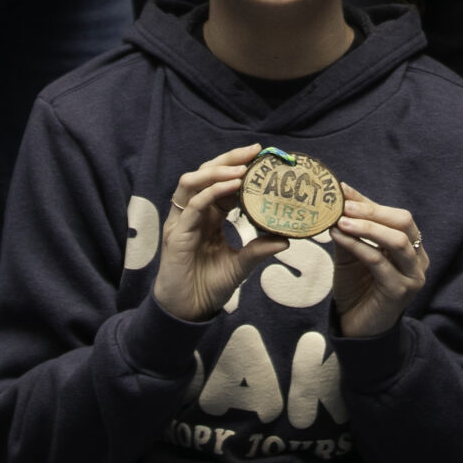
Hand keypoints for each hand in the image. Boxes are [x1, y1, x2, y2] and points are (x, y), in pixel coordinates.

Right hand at [150, 145, 288, 321]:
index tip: (262, 158)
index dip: (239, 168)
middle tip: (255, 151)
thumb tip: (286, 239)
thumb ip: (258, 250)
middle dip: (229, 159)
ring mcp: (182, 221)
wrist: (188, 311)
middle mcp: (193, 213)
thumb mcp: (240, 265)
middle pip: (205, 173)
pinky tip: (230, 187)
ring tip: (241, 168)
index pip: (221, 182)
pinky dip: (211, 192)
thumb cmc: (208, 286)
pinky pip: (192, 206)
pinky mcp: (176, 233)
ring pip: (192, 182)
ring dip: (217, 171)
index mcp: (208, 216)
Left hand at [328, 185, 428, 338]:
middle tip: (344, 205)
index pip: (395, 216)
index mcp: (411, 246)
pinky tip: (339, 237)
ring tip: (340, 220)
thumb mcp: (352, 253)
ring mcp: (413, 276)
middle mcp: (418, 259)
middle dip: (372, 211)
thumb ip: (351, 230)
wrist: (356, 328)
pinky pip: (379, 262)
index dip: (369, 202)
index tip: (343, 190)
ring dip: (366, 227)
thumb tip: (340, 199)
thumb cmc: (356, 288)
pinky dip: (358, 246)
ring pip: (396, 240)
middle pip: (403, 222)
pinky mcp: (400, 291)